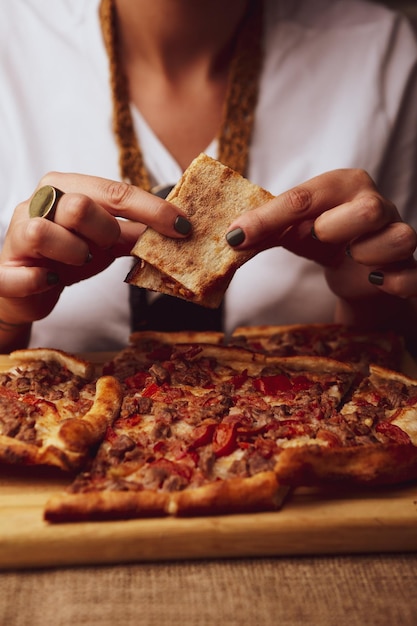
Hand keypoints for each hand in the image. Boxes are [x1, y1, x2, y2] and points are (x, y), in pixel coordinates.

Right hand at [0, 172, 190, 325]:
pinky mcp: (5, 266)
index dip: (151, 210)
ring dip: (73, 253)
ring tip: (78, 261)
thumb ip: (134, 232)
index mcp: (67, 186)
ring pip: (47, 232)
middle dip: (104, 233)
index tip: (183, 227)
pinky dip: (43, 279)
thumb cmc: (68, 255)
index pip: (115, 191)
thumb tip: (177, 229)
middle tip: (105, 247)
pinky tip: (51, 279)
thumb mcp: (106, 241)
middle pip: (80, 206)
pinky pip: (26, 273)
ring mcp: (18, 231)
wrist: (26, 286)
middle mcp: (40, 200)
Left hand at [226, 169, 416, 301]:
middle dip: (335, 228)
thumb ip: (265, 231)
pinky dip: (394, 281)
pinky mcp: (409, 266)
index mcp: (344, 185)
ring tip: (352, 257)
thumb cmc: (325, 240)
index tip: (235, 237)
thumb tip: (230, 238)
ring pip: (398, 237)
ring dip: (368, 254)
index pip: (305, 197)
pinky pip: (412, 273)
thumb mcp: (292, 231)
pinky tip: (376, 281)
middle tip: (318, 239)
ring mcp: (397, 233)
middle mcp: (376, 203)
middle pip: (366, 210)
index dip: (268, 219)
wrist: (358, 272)